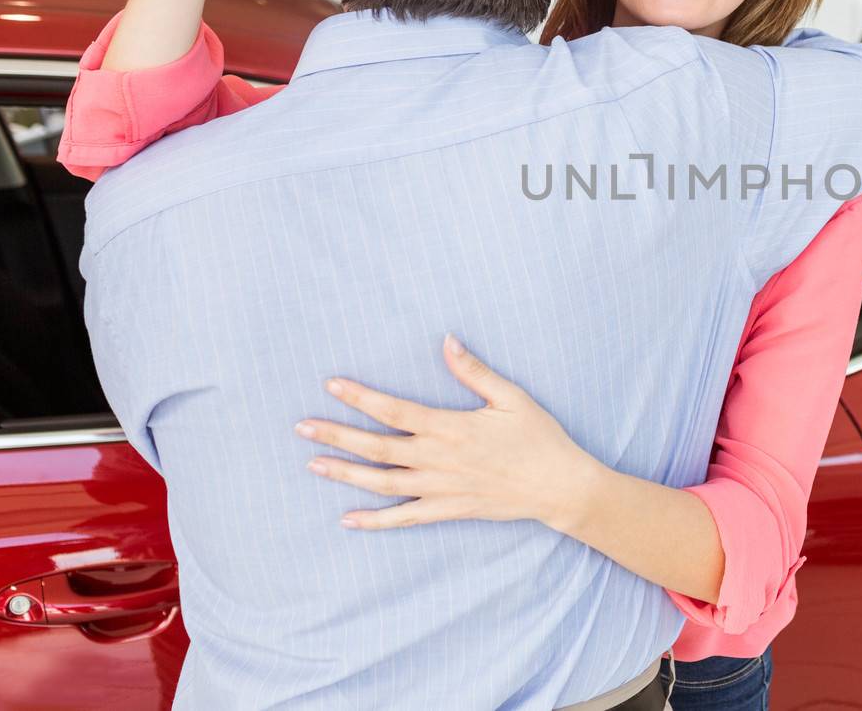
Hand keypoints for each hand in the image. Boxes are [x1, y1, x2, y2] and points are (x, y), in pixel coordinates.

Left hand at [295, 336, 604, 531]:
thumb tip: (446, 341)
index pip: (395, 410)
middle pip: (377, 447)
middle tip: (302, 428)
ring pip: (383, 482)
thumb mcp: (511, 397)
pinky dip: (375, 521)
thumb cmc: (539, 437)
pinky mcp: (449, 510)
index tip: (331, 386)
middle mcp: (439, 459)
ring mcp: (441, 488)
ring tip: (313, 465)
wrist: (559, 486)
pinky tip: (348, 519)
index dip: (361, 398)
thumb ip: (474, 371)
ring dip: (346, 474)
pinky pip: (405, 518)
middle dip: (337, 436)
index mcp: (451, 427)